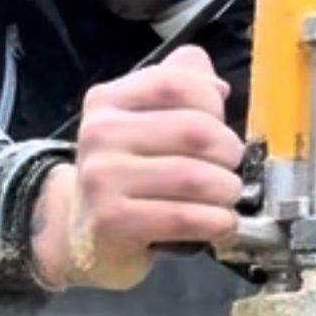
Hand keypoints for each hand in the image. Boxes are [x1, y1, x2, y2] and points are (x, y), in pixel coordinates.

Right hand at [31, 45, 244, 290]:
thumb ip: (180, 86)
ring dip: (226, 190)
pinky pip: (184, 217)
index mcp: (107, 100)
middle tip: (229, 167)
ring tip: (226, 196)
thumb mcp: (144, 121)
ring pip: (195, 177)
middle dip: (229, 151)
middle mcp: (98, 133)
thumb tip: (217, 86)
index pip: (175, 83)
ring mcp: (101, 178)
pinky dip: (217, 222)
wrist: (86, 232)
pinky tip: (220, 223)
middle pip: (195, 130)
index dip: (212, 103)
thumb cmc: (128, 172)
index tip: (219, 125)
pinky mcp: (111, 221)